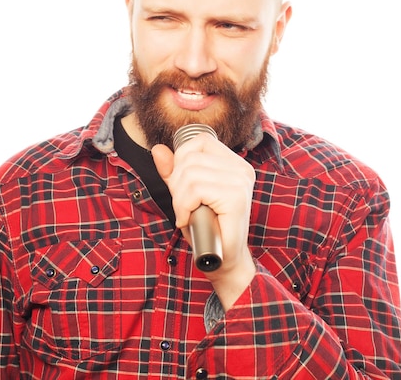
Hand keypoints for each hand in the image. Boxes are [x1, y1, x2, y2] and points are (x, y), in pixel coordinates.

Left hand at [152, 133, 256, 309]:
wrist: (222, 260)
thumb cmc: (205, 227)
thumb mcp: (184, 194)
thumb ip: (173, 171)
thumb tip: (159, 149)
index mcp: (235, 163)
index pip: (200, 141)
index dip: (181, 160)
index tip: (182, 187)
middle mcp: (241, 168)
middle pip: (191, 158)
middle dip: (177, 184)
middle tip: (184, 206)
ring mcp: (241, 182)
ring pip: (190, 175)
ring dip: (179, 199)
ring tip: (187, 214)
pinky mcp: (236, 198)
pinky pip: (196, 190)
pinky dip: (184, 207)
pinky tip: (189, 219)